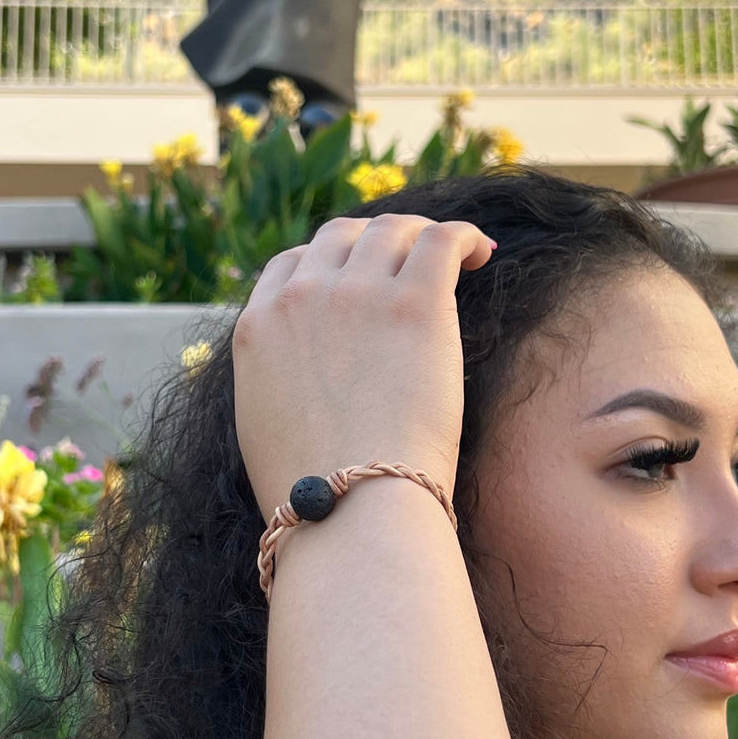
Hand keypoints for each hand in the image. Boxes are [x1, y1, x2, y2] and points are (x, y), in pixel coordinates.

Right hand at [232, 214, 494, 525]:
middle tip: (410, 264)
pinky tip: (480, 255)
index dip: (330, 262)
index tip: (359, 276)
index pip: (292, 264)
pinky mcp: (413, 303)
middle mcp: (302, 297)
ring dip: (421, 238)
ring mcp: (356, 294)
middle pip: (342, 237)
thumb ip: (274, 379)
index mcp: (258, 327)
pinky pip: (443, 239)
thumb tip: (302, 375)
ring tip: (453, 259)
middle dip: (377, 243)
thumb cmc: (315, 491)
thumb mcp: (262, 427)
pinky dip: (464, 237)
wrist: (350, 507)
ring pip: (394, 231)